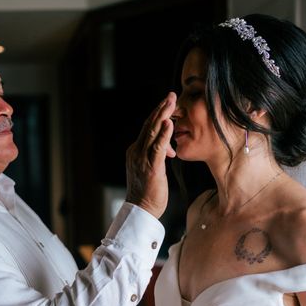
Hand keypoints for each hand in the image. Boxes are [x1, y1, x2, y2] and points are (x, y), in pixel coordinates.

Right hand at [126, 92, 176, 218]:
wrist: (140, 210)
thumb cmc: (148, 193)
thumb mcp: (152, 170)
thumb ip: (157, 156)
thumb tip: (167, 149)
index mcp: (135, 152)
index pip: (147, 129)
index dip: (157, 114)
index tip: (166, 102)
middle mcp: (136, 152)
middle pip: (148, 126)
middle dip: (160, 109)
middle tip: (170, 95)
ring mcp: (142, 159)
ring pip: (152, 133)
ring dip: (162, 116)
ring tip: (170, 102)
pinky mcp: (151, 168)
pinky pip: (157, 148)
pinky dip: (163, 135)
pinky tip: (169, 124)